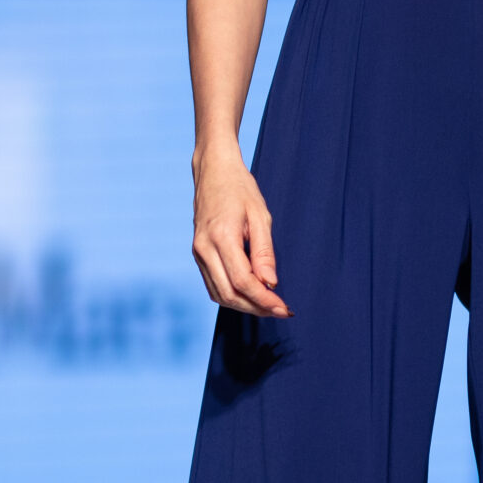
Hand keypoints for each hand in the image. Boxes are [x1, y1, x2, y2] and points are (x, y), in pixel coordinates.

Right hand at [191, 145, 290, 316]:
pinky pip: (213, 285)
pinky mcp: (198, 254)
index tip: (284, 308)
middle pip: (229, 294)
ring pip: (219, 294)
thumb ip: (264, 252)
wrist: (213, 171)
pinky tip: (251, 294)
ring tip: (268, 306)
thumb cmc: (240, 189)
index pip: (243, 281)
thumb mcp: (260, 215)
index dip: (264, 299)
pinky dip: (232, 296)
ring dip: (244, 306)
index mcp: (221, 237)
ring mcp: (197, 252)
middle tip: (280, 311)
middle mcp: (204, 248)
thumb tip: (271, 284)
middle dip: (256, 308)